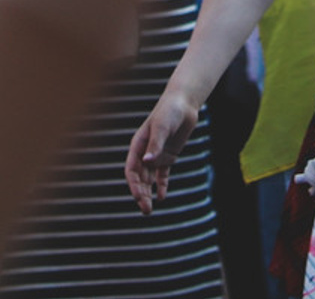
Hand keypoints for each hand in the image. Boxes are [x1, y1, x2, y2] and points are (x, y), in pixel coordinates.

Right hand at [125, 88, 200, 211]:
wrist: (183, 104)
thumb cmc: (169, 112)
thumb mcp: (162, 127)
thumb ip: (155, 145)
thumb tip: (147, 162)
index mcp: (138, 145)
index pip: (131, 170)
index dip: (133, 185)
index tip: (139, 198)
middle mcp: (145, 152)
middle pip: (139, 178)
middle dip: (140, 194)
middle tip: (146, 210)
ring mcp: (156, 155)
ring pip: (148, 179)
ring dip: (148, 193)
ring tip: (150, 209)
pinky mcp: (168, 157)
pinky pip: (162, 175)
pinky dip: (161, 186)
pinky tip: (161, 197)